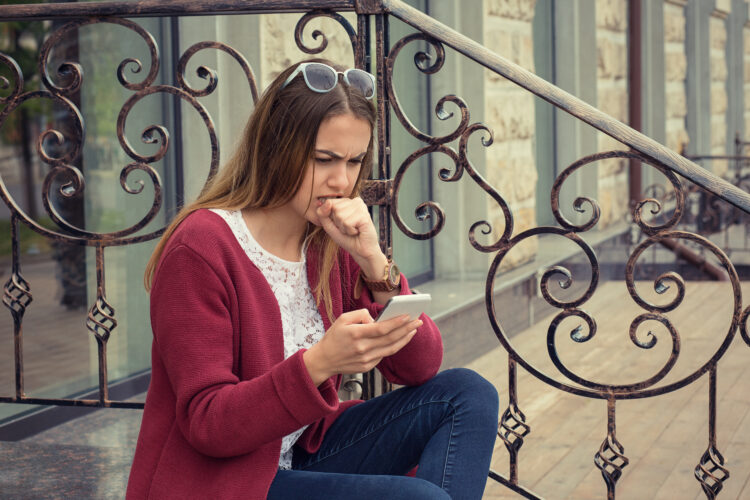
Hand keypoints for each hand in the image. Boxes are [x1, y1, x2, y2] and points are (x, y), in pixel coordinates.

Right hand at [303, 308, 421, 384]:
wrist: (324, 360)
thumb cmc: (333, 337)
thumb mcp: (342, 319)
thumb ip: (360, 314)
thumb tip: (376, 319)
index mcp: (356, 334)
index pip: (381, 328)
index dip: (396, 322)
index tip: (408, 316)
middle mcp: (362, 348)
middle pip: (390, 338)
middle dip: (407, 329)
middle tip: (418, 321)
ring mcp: (366, 360)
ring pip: (391, 349)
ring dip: (405, 339)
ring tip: (413, 330)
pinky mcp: (367, 367)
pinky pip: (384, 355)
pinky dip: (394, 346)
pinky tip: (400, 339)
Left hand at [316, 197, 382, 271]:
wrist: (361, 251)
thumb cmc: (346, 238)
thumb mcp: (329, 226)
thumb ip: (323, 214)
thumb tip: (327, 202)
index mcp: (348, 201)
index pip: (330, 203)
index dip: (332, 218)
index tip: (342, 224)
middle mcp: (356, 201)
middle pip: (334, 208)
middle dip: (338, 222)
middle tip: (348, 228)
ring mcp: (361, 207)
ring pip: (340, 215)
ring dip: (344, 228)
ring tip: (353, 230)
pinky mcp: (365, 216)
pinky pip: (347, 222)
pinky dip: (349, 231)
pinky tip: (358, 231)